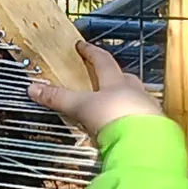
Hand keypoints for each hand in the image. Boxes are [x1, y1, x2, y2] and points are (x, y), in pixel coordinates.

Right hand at [28, 43, 163, 140]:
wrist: (143, 143)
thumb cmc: (113, 118)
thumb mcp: (81, 106)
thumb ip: (59, 98)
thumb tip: (33, 88)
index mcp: (116, 82)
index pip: (102, 61)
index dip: (90, 52)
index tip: (82, 46)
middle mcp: (134, 92)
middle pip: (124, 78)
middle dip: (114, 77)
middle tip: (104, 79)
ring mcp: (147, 109)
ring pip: (137, 98)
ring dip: (127, 100)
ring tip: (116, 107)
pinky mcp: (154, 129)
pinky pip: (144, 119)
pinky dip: (134, 121)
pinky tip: (128, 128)